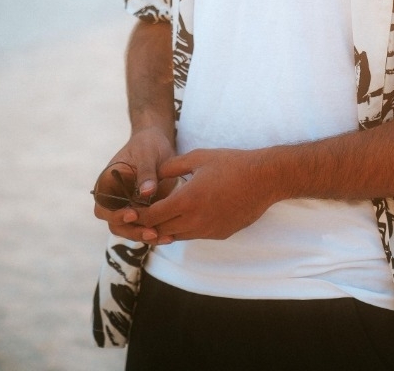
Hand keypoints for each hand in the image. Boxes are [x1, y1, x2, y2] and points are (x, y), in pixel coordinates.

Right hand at [92, 126, 176, 241]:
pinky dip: (155, 232)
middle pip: (116, 224)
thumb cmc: (147, 145)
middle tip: (152, 233)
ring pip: (131, 229)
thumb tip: (147, 192)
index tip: (133, 214)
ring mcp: (128, 207)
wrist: (157, 143)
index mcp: (107, 185)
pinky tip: (170, 236)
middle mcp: (114, 200)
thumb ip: (146, 172)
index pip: (103, 208)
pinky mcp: (143, 212)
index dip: (115, 215)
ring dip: (145, 235)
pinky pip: (145, 226)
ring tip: (165, 237)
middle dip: (133, 231)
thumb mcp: (146, 154)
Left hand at [132, 148, 278, 243]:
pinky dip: (184, 229)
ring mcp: (208, 230)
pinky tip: (185, 217)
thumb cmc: (232, 164)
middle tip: (139, 217)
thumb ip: (172, 167)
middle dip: (148, 225)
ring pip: (177, 236)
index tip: (128, 213)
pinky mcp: (219, 234)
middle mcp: (196, 220)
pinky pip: (194, 236)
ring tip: (158, 219)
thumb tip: (155, 174)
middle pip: (161, 230)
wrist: (264, 179)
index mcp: (188, 200)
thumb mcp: (199, 157)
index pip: (153, 216)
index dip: (138, 216)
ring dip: (165, 229)